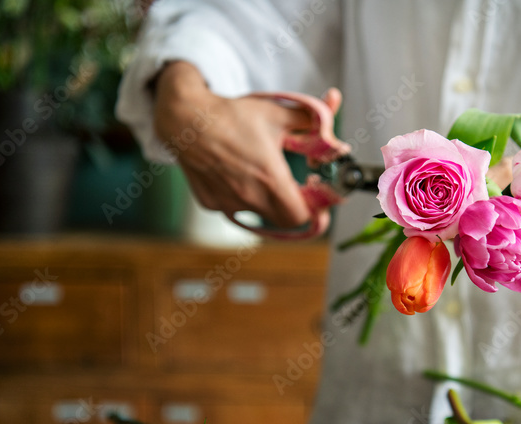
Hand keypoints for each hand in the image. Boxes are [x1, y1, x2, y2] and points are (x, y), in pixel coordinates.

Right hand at [153, 61, 341, 226]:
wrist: (185, 118)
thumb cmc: (232, 115)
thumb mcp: (277, 113)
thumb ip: (311, 117)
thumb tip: (334, 106)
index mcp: (270, 178)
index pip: (302, 216)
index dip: (314, 210)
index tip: (315, 197)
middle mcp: (249, 197)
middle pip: (284, 220)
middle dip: (294, 207)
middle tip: (294, 188)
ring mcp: (227, 203)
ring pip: (259, 214)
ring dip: (267, 201)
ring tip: (260, 174)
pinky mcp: (210, 203)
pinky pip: (234, 208)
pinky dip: (241, 197)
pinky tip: (235, 173)